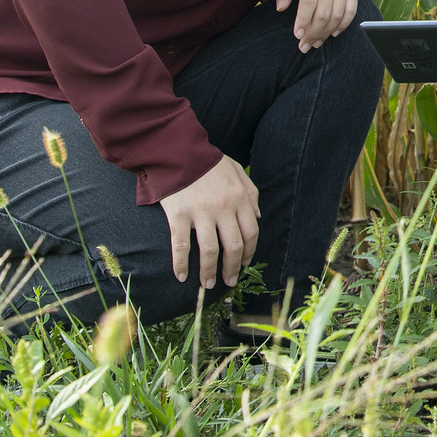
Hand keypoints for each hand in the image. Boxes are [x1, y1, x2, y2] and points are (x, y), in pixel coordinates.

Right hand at [160, 154, 259, 289]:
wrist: (178, 151)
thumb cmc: (208, 162)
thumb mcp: (237, 171)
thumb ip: (251, 192)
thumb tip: (258, 216)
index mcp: (240, 198)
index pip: (251, 233)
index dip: (249, 253)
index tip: (243, 264)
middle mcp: (224, 208)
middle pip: (233, 246)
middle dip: (232, 268)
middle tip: (228, 281)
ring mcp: (201, 212)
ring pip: (210, 251)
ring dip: (209, 272)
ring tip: (207, 285)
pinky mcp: (179, 215)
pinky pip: (182, 246)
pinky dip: (181, 264)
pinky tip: (182, 276)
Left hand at [275, 0, 357, 50]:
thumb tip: (281, 9)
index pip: (309, 3)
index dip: (303, 21)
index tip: (297, 35)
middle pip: (324, 13)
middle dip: (313, 33)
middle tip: (304, 46)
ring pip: (338, 15)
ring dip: (327, 33)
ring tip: (316, 43)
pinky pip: (351, 10)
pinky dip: (344, 24)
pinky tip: (333, 33)